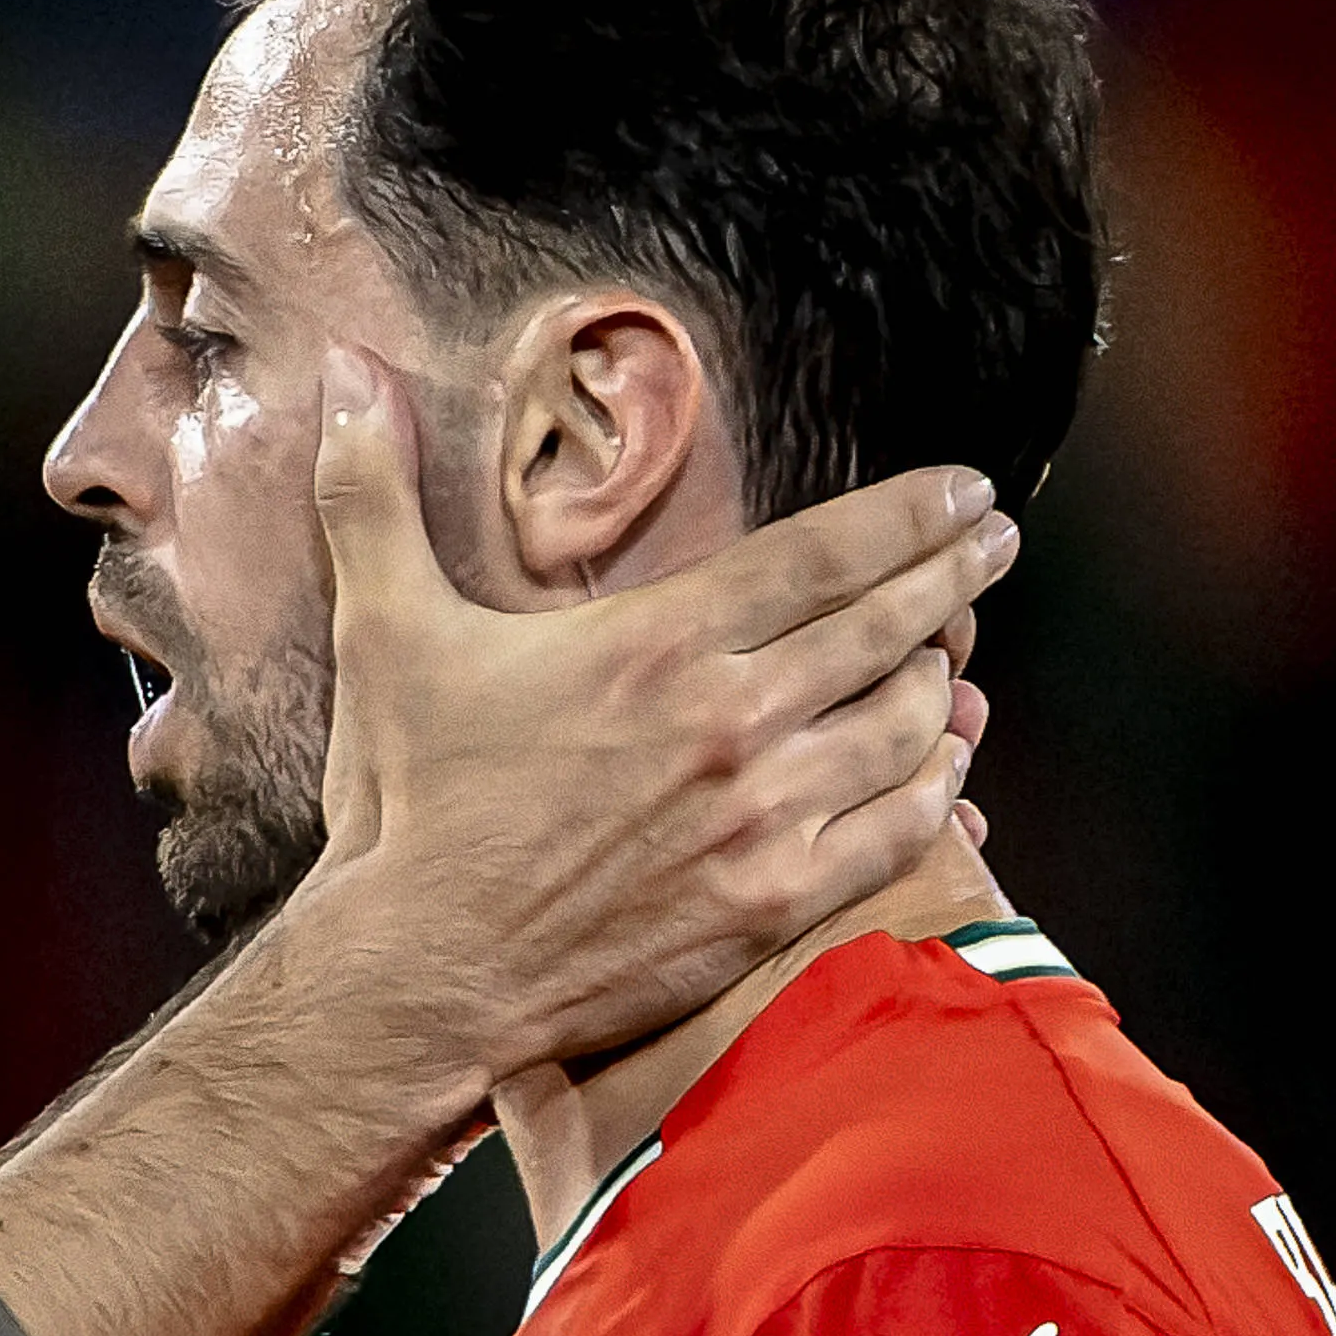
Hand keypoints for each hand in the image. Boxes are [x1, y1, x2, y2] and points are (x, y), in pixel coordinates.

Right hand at [281, 349, 1010, 1085]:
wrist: (424, 968)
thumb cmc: (411, 802)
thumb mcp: (386, 630)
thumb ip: (372, 492)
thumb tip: (342, 367)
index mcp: (659, 640)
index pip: (828, 552)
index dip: (913, 514)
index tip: (966, 491)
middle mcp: (729, 719)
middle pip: (889, 627)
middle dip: (955, 577)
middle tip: (993, 546)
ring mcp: (761, 815)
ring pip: (907, 727)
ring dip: (944, 685)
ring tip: (959, 658)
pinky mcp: (771, 902)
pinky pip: (897, 830)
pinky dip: (938, 789)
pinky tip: (946, 766)